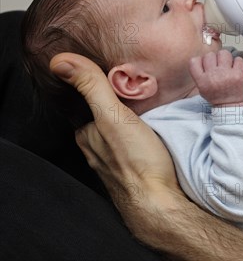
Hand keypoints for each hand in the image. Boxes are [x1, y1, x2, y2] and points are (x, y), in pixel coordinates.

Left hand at [49, 52, 183, 233]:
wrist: (160, 202)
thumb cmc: (136, 159)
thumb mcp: (113, 115)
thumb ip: (92, 87)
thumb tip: (60, 62)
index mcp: (87, 136)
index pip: (87, 108)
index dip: (100, 94)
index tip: (117, 84)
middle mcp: (97, 152)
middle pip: (103, 124)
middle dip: (117, 111)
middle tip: (138, 95)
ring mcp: (116, 166)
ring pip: (119, 140)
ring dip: (130, 128)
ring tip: (148, 115)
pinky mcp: (136, 175)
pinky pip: (134, 153)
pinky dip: (141, 144)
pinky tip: (153, 140)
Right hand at [189, 49, 242, 106]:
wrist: (234, 108)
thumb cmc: (219, 98)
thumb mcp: (203, 90)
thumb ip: (201, 74)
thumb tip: (203, 59)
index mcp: (202, 82)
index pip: (194, 61)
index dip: (201, 60)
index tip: (206, 65)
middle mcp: (213, 76)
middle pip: (210, 55)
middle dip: (215, 60)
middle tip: (219, 67)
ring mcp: (227, 74)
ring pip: (223, 53)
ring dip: (226, 59)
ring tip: (228, 67)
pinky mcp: (240, 73)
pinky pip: (238, 59)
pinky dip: (238, 63)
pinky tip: (236, 70)